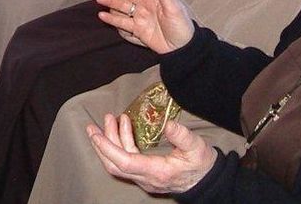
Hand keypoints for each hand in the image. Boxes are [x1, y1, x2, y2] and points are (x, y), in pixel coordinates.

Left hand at [86, 112, 216, 194]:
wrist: (208, 182)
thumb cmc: (202, 164)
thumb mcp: (196, 148)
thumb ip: (182, 137)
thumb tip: (169, 124)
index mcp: (156, 172)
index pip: (124, 162)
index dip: (108, 148)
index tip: (96, 134)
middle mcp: (146, 178)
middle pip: (115, 165)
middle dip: (101, 146)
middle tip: (92, 127)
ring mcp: (145, 178)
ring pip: (119, 162)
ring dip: (111, 141)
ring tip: (110, 119)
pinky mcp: (146, 173)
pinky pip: (127, 160)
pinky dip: (122, 143)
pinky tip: (124, 126)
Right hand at [95, 0, 192, 54]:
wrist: (182, 49)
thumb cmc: (181, 27)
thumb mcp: (174, 9)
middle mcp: (145, 3)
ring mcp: (140, 16)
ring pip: (122, 6)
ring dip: (110, 2)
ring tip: (98, 0)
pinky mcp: (137, 28)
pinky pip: (122, 22)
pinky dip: (112, 19)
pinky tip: (102, 16)